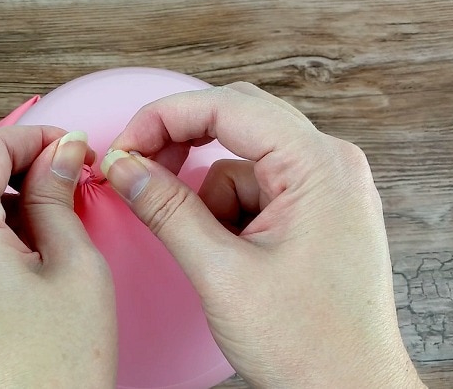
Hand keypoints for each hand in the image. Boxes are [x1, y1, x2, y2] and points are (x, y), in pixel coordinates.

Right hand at [100, 83, 423, 387]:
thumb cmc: (307, 345)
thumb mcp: (221, 273)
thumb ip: (166, 209)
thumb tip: (124, 166)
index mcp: (318, 167)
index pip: (228, 107)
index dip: (164, 118)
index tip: (124, 146)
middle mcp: (329, 165)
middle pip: (237, 120)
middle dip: (180, 142)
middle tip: (138, 169)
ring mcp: (324, 188)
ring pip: (240, 159)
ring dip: (206, 192)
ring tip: (205, 244)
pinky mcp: (314, 211)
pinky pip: (254, 188)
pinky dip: (225, 212)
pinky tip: (228, 252)